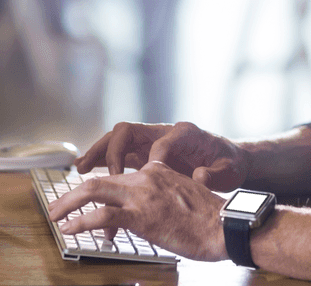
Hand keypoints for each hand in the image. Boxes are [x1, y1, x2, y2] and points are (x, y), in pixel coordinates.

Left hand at [48, 161, 227, 260]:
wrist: (225, 225)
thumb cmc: (211, 219)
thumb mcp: (185, 195)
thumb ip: (163, 196)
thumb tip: (150, 211)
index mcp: (157, 170)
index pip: (119, 174)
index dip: (98, 187)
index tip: (85, 197)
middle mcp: (146, 176)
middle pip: (99, 180)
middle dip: (73, 194)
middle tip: (57, 206)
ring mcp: (142, 194)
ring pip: (93, 191)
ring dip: (68, 204)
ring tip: (55, 216)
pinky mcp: (140, 215)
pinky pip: (101, 215)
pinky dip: (80, 221)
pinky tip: (69, 228)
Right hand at [76, 121, 248, 191]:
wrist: (231, 161)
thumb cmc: (230, 163)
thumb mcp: (229, 170)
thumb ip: (215, 174)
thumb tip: (199, 176)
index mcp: (185, 132)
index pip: (159, 139)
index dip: (149, 158)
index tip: (140, 178)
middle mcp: (163, 133)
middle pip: (128, 132)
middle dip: (108, 149)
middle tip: (89, 169)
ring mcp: (153, 143)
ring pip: (119, 143)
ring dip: (99, 154)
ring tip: (79, 169)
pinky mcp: (147, 155)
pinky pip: (121, 155)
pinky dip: (105, 163)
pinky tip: (90, 173)